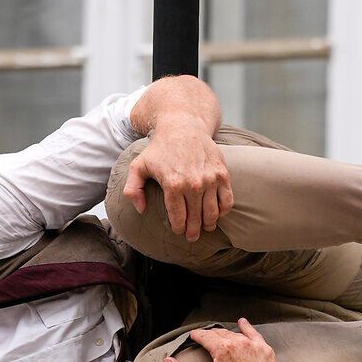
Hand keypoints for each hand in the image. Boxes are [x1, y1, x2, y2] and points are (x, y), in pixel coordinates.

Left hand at [122, 119, 233, 239]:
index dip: (178, 227)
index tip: (178, 230)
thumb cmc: (160, 147)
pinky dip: (224, 211)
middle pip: (196, 218)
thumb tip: (141, 210)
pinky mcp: (222, 173)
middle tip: (192, 236)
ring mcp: (210, 179)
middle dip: (193, 231)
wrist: (183, 125)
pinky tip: (218, 214)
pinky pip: (227, 200)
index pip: (178, 217)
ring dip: (209, 224)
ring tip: (205, 227)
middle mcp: (193, 183)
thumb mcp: (139, 166)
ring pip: (213, 213)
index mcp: (173, 184)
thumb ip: (133, 189)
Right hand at [164, 320, 283, 361]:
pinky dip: (248, 329)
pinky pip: (256, 336)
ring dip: (227, 333)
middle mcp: (240, 344)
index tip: (192, 336)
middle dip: (211, 335)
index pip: (205, 336)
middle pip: (221, 333)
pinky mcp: (267, 353)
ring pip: (237, 334)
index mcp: (223, 350)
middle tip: (205, 339)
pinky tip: (243, 324)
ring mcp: (256, 347)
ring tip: (220, 334)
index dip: (196, 335)